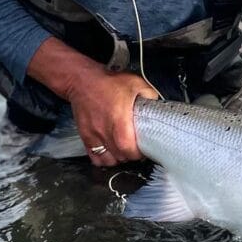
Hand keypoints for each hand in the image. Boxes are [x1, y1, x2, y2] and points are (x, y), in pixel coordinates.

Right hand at [26, 37, 159, 167]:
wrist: (83, 81)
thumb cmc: (108, 82)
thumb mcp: (135, 83)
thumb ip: (149, 94)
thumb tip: (158, 104)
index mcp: (119, 119)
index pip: (128, 148)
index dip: (137, 153)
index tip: (143, 149)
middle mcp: (105, 130)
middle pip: (119, 156)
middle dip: (130, 156)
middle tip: (136, 149)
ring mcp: (93, 135)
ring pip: (107, 159)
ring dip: (117, 158)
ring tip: (123, 152)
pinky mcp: (85, 136)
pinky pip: (94, 157)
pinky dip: (103, 159)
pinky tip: (110, 153)